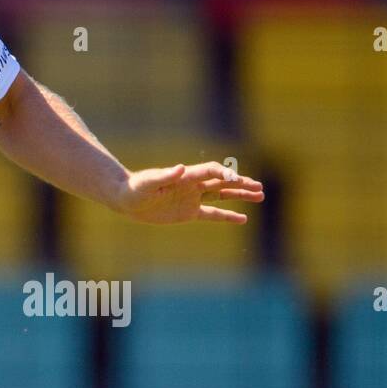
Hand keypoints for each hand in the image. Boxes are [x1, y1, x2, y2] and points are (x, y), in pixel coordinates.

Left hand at [114, 161, 264, 224]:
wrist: (127, 200)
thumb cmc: (136, 188)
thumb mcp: (148, 182)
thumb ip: (165, 175)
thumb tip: (181, 169)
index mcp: (186, 176)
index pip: (211, 172)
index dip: (224, 174)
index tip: (235, 179)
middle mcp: (193, 186)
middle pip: (222, 182)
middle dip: (240, 183)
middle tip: (259, 187)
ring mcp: (192, 198)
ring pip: (222, 196)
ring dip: (240, 195)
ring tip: (260, 195)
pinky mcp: (188, 213)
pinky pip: (212, 214)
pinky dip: (227, 216)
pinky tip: (243, 218)